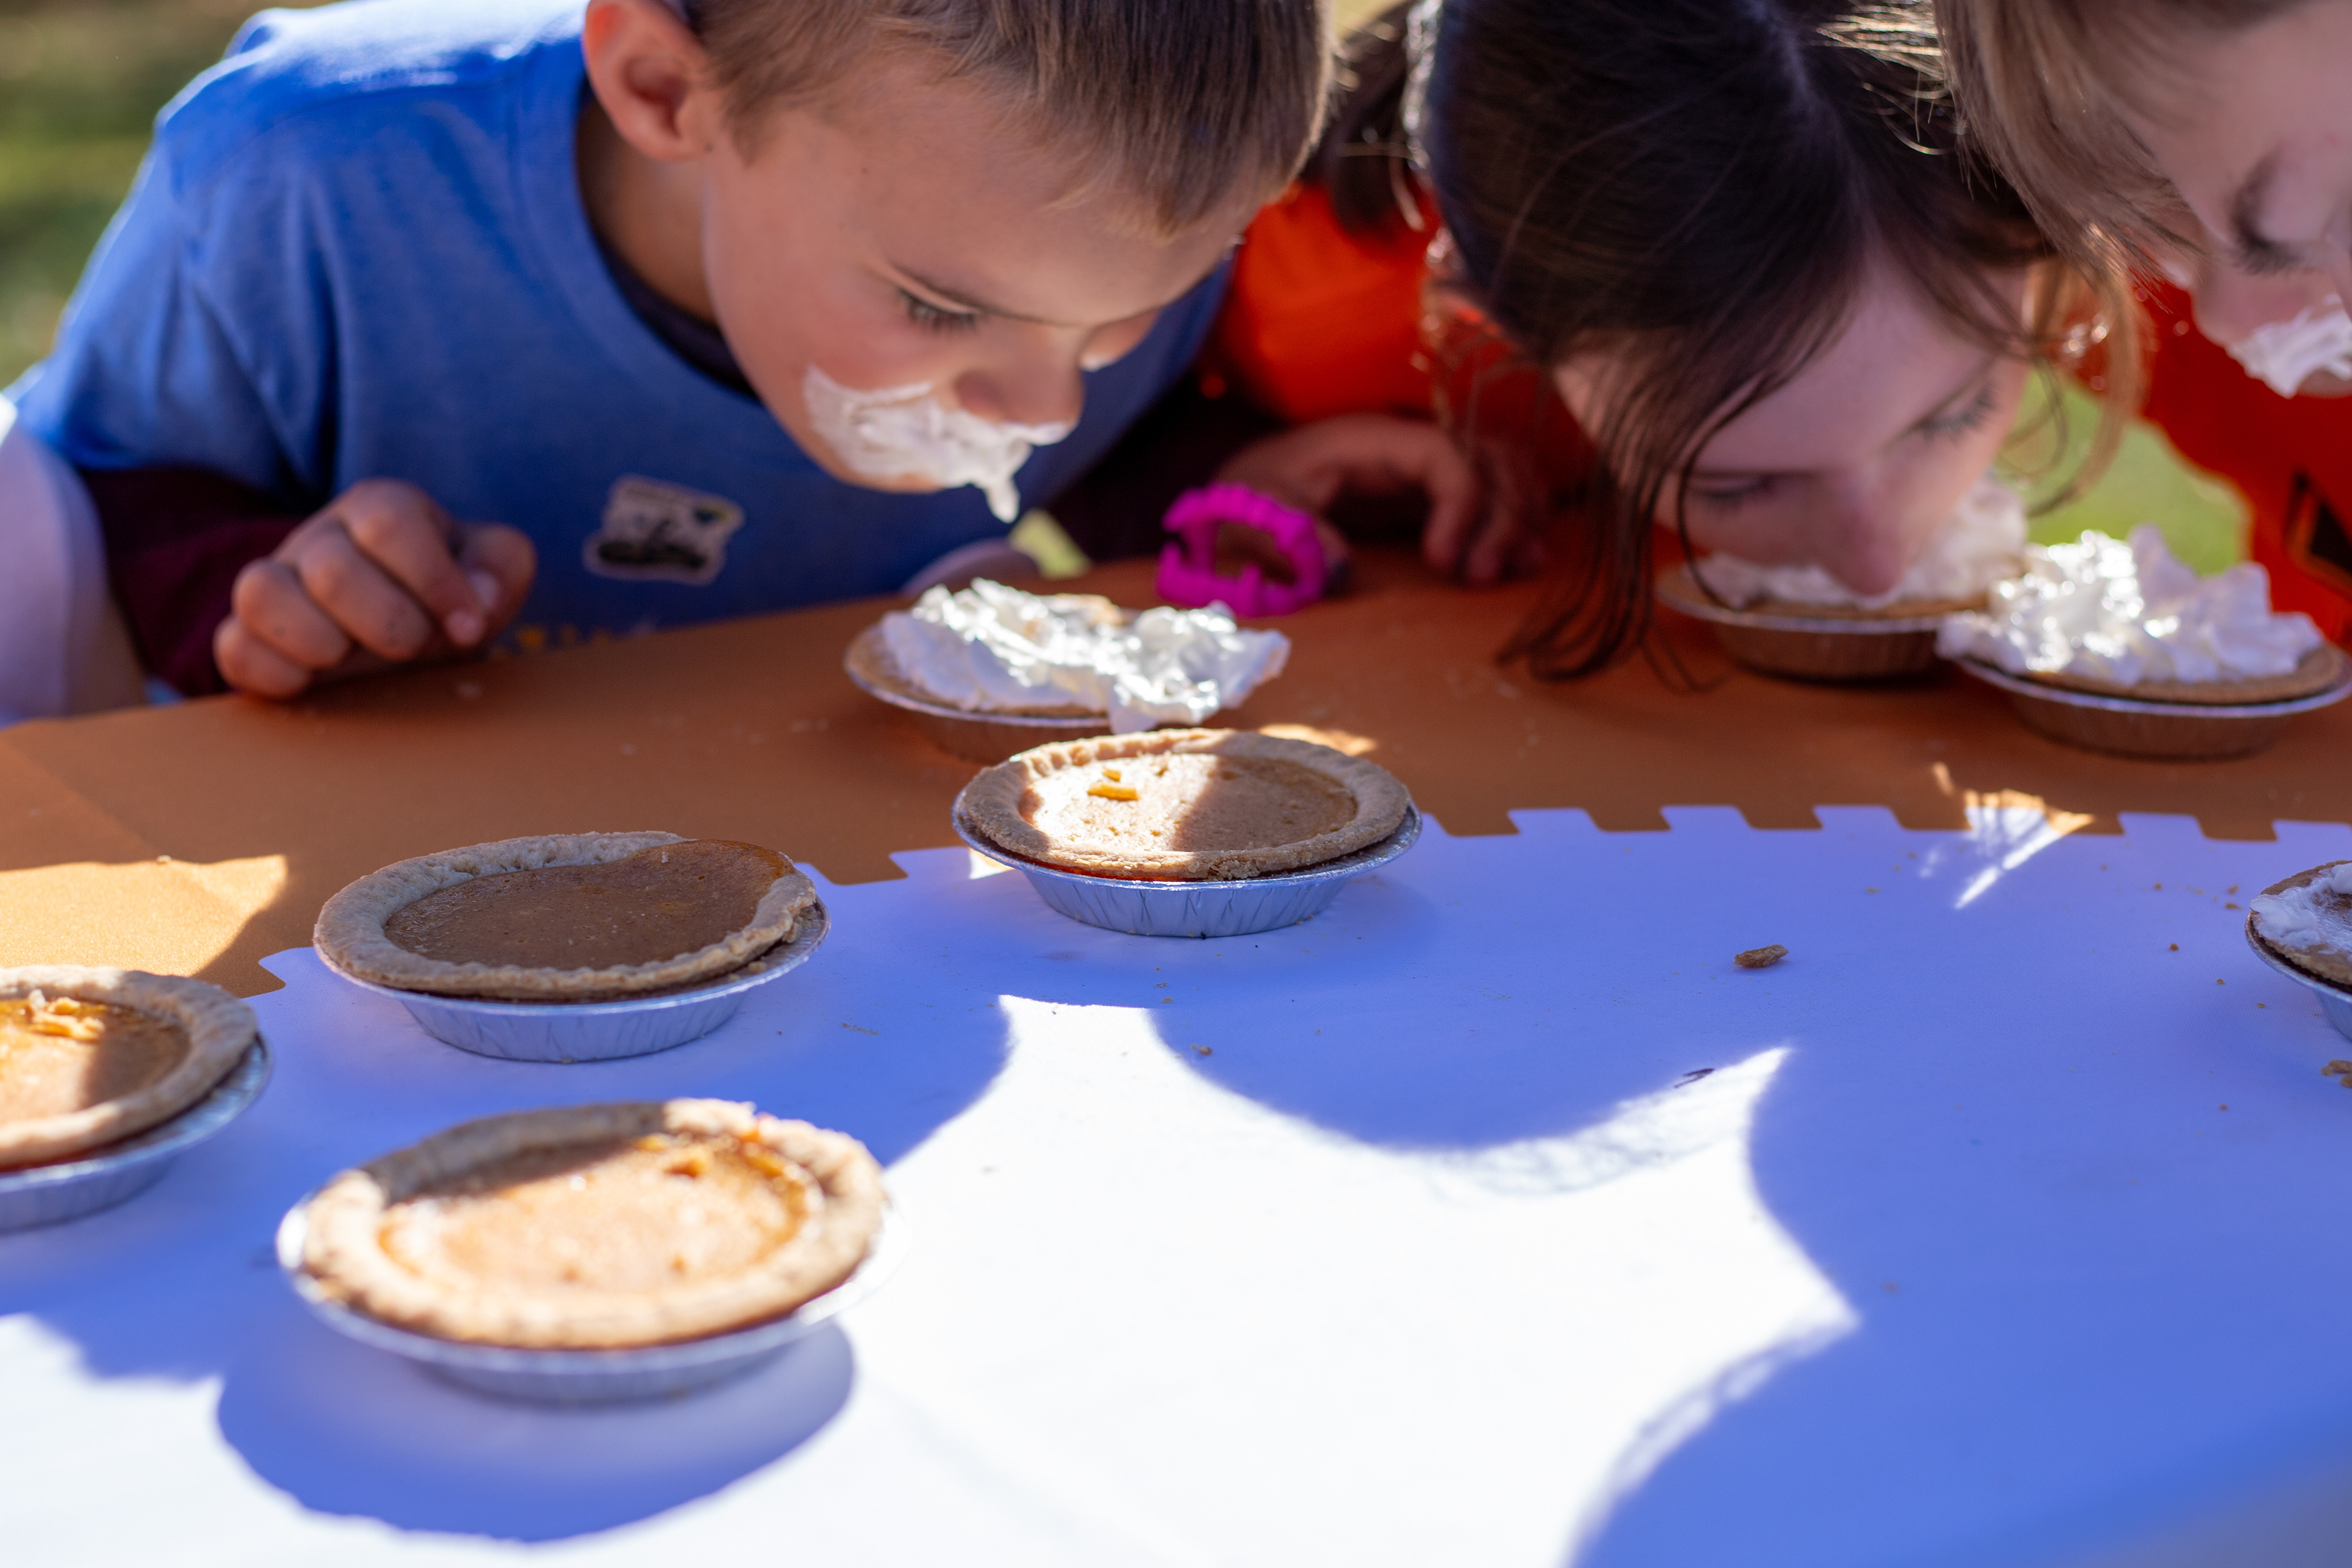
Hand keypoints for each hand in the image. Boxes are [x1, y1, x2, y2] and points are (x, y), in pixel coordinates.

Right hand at [214, 479, 535, 697]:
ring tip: (356, 658)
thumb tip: (478, 600)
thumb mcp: (494, 570)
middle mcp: (320, 537)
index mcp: (380, 508)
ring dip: (323, 643)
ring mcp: (276, 583)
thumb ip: (501, 566)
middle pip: (332, 569)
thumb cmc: (451, 596)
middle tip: (414, 645)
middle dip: (390, 624)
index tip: (471, 627)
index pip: (389, 522)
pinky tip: (319, 683)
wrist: (411, 632)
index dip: (436, 582)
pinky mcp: (249, 634)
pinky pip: (234, 648)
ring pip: (260, 594)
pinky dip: (277, 674)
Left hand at [1215, 413, 1539, 584]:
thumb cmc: (1250, 491)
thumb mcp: (1254, 507)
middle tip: (1481, 578)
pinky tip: (1523, 561)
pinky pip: (1495, 490)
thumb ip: (1290, 533)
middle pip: (1488, 459)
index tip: (1442, 563)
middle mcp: (1408, 444)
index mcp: (1369, 440)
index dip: (1459, 503)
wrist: (1248, 487)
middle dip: (1501, 517)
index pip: (1441, 453)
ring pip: (1504, 470)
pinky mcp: (1430, 491)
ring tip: (1516, 570)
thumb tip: (1343, 569)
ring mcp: (1425, 465)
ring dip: (1521, 517)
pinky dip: (1518, 519)